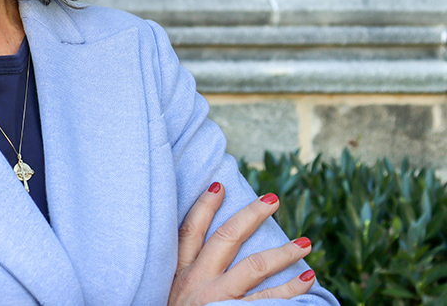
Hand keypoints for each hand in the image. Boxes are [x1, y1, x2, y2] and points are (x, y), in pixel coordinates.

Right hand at [168, 183, 316, 304]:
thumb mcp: (172, 294)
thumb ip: (188, 274)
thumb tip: (210, 252)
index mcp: (180, 274)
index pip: (189, 231)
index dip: (204, 206)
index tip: (220, 185)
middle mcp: (198, 282)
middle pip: (225, 239)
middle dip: (251, 216)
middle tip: (273, 200)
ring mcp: (218, 300)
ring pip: (253, 266)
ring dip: (282, 252)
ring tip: (305, 243)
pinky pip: (268, 300)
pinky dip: (291, 289)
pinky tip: (307, 278)